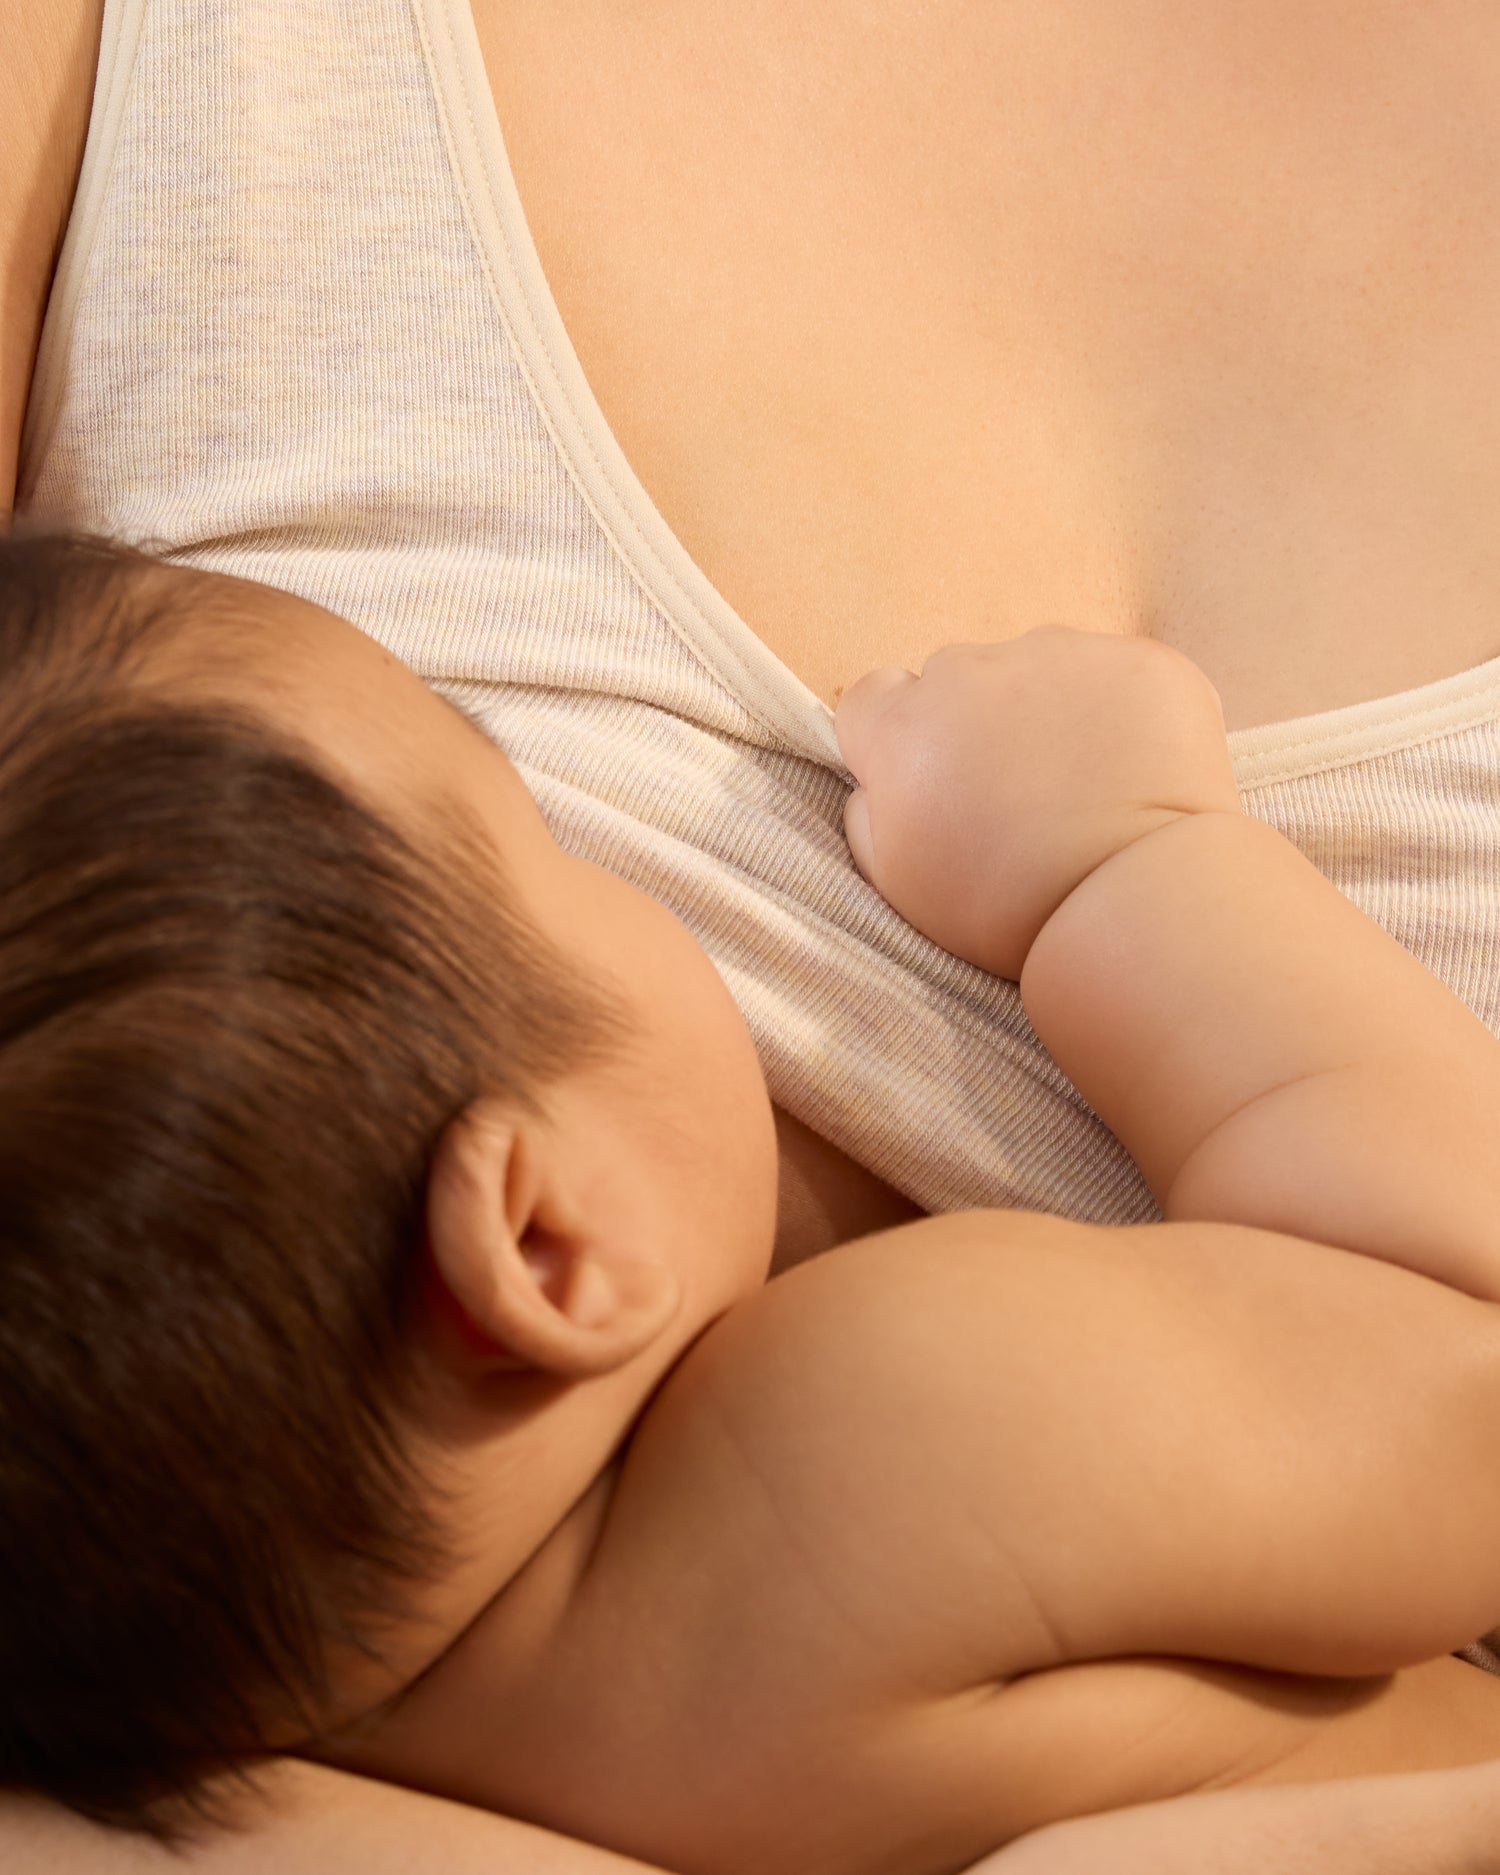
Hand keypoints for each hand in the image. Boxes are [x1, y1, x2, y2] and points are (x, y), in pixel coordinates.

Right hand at [834, 629, 1240, 978]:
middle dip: (974, 722)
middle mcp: (973, 673)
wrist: (1134, 900)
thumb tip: (876, 780)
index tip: (930, 781)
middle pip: (956, 677)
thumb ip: (868, 813)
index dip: (899, 739)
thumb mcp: (897, 881)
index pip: (873, 696)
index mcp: (905, 726)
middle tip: (1015, 794)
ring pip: (1037, 667)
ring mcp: (1061, 656)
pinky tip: (1134, 769)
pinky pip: (1112, 670)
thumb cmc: (1007, 907)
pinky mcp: (1138, 661)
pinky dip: (1118, 709)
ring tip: (1082, 786)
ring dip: (1046, 709)